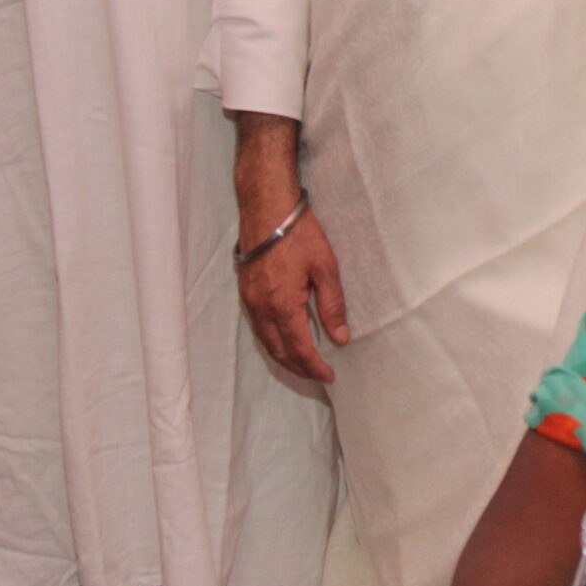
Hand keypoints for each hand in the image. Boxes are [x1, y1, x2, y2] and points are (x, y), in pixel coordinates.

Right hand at [238, 206, 349, 382]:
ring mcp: (250, 302)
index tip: (329, 376)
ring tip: (303, 364)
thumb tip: (340, 337)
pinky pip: (258, 328)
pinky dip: (272, 342)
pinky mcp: (245, 292)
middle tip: (317, 375)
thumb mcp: (325, 267)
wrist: (266, 208)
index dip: (314, 367)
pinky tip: (283, 340)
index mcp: (283, 305)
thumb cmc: (299, 234)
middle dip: (299, 368)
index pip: (299, 349)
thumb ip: (332, 305)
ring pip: (266, 342)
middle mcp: (262, 309)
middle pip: (279, 352)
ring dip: (283, 358)